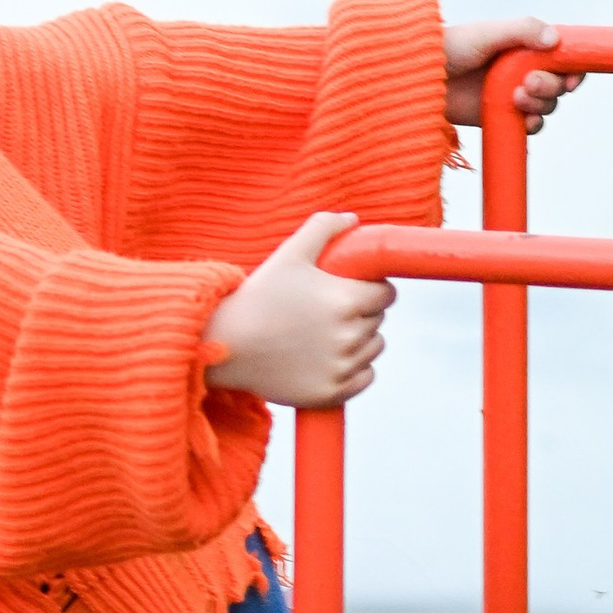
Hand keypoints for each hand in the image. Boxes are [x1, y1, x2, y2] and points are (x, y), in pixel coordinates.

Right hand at [204, 210, 393, 407]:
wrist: (225, 344)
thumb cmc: (257, 295)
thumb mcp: (289, 254)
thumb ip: (323, 227)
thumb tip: (353, 220)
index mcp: (346, 300)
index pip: (387, 294)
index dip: (371, 288)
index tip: (350, 288)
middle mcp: (349, 336)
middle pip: (378, 320)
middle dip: (361, 312)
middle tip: (327, 310)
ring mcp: (341, 367)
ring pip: (374, 348)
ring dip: (360, 339)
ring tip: (325, 333)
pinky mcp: (332, 392)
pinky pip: (365, 377)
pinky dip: (355, 369)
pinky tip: (328, 357)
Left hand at [444, 17, 583, 132]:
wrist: (416, 78)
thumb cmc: (447, 48)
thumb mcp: (486, 33)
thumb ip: (521, 30)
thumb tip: (554, 39)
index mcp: (523, 46)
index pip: (561, 56)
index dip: (573, 67)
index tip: (571, 76)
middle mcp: (521, 70)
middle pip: (558, 83)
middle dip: (551, 85)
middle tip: (528, 83)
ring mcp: (512, 95)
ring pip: (546, 105)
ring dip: (541, 103)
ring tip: (516, 97)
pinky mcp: (502, 117)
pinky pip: (530, 125)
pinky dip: (533, 123)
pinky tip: (524, 119)